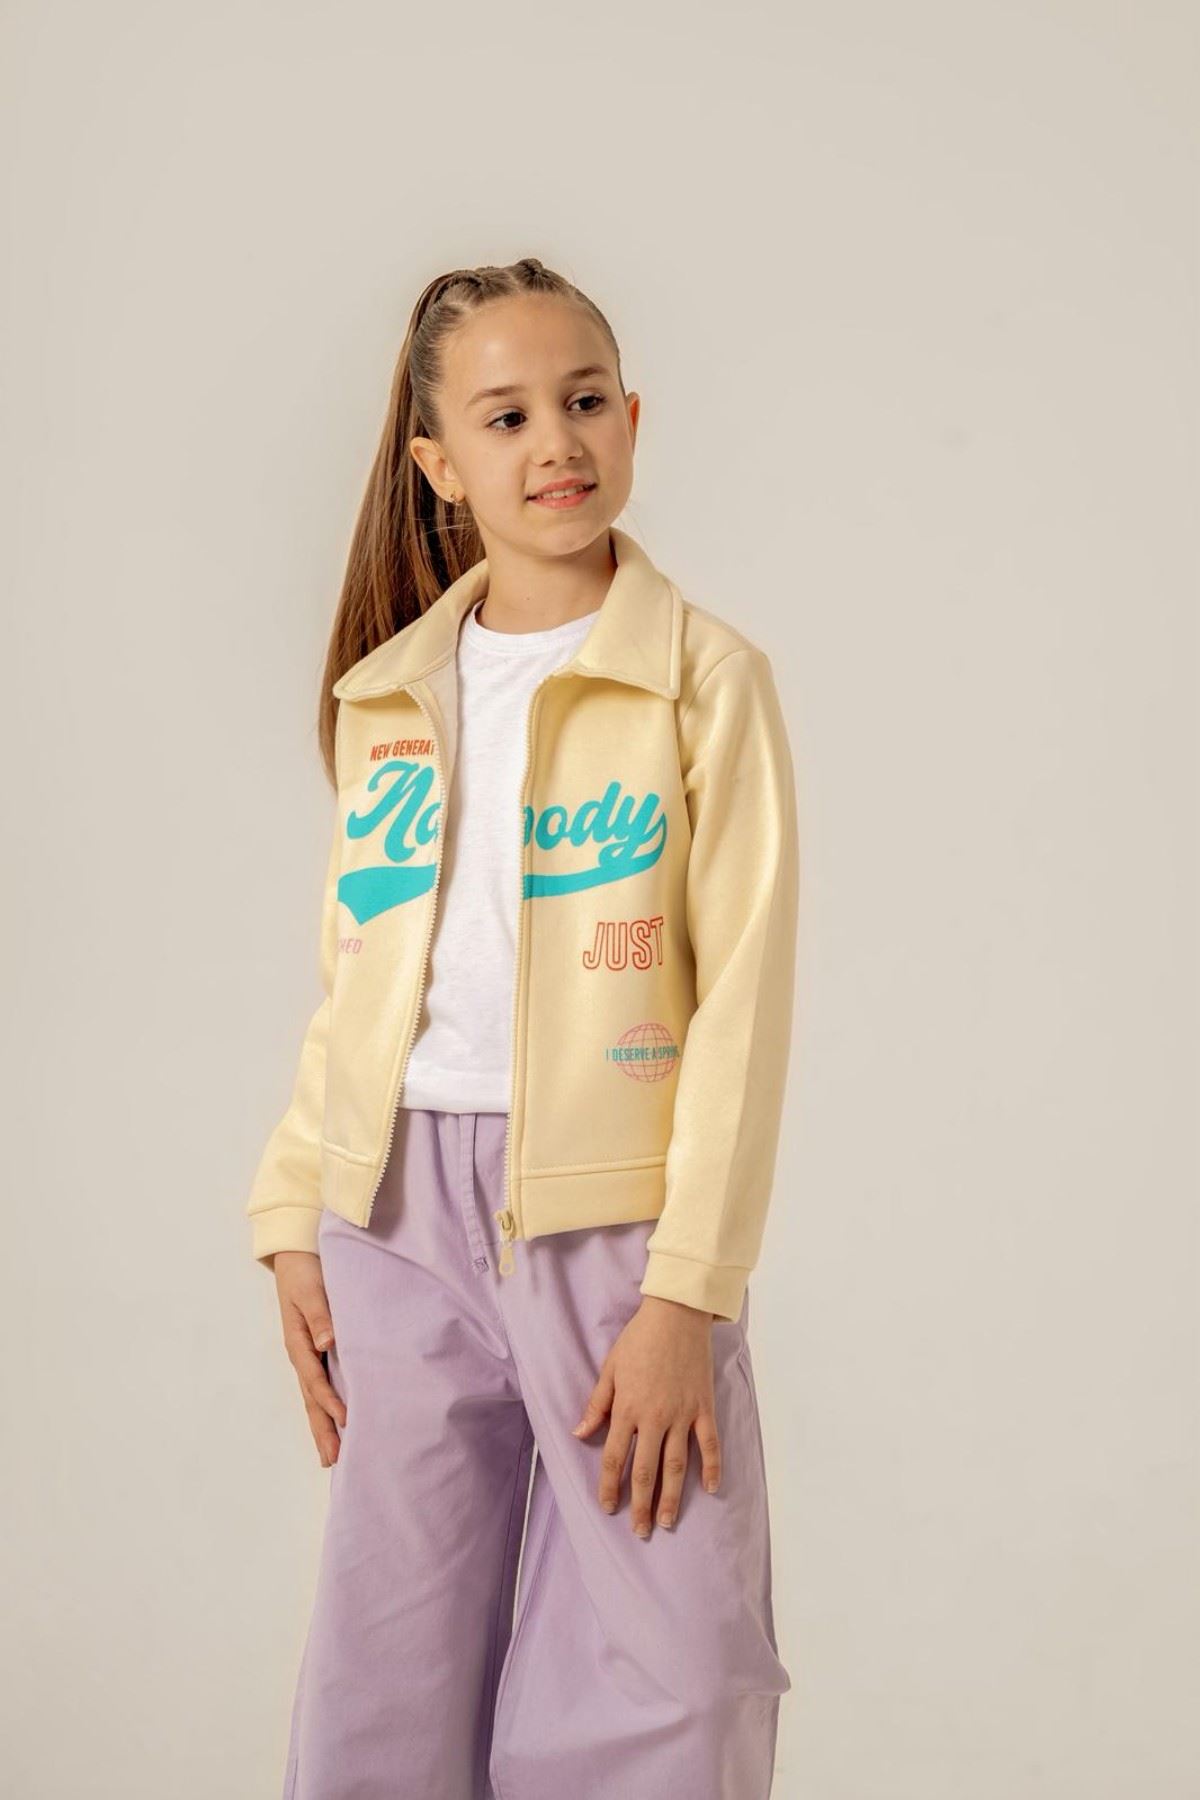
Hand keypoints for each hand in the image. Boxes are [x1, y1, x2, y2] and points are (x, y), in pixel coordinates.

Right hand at [272, 1250, 347, 1467]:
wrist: (296, 1252)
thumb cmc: (305, 1269)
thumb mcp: (310, 1288)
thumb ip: (319, 1315)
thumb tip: (328, 1344)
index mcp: (298, 1342)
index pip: (316, 1379)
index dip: (330, 1401)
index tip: (347, 1421)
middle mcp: (303, 1353)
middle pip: (312, 1398)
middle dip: (322, 1429)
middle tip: (333, 1462)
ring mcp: (309, 1353)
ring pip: (316, 1396)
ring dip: (324, 1424)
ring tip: (332, 1456)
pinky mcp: (318, 1348)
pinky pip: (323, 1383)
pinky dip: (328, 1405)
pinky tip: (339, 1420)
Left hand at [571, 1295, 718, 1535]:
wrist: (676, 1315)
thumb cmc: (639, 1339)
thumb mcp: (610, 1369)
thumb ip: (597, 1405)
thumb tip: (579, 1435)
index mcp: (627, 1408)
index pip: (615, 1458)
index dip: (610, 1486)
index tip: (608, 1507)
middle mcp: (654, 1417)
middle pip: (645, 1470)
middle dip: (641, 1504)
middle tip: (640, 1531)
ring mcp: (682, 1414)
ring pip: (676, 1465)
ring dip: (672, 1497)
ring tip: (668, 1522)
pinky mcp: (704, 1407)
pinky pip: (709, 1443)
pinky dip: (711, 1466)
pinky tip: (711, 1488)